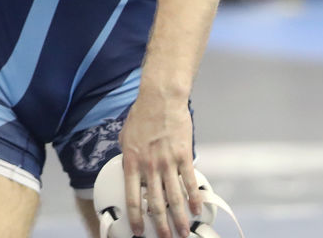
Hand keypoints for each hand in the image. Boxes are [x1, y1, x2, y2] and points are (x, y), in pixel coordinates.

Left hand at [119, 93, 202, 237]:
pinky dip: (194, 199)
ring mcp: (167, 162)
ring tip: (183, 233)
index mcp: (132, 162)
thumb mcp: (125, 136)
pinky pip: (189, 182)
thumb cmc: (140, 115)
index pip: (132, 197)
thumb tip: (130, 169)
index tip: (139, 231)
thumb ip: (128, 156)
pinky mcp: (183, 156)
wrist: (160, 99)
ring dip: (179, 218)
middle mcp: (149, 166)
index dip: (136, 217)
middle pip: (155, 203)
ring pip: (174, 198)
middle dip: (161, 225)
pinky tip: (197, 210)